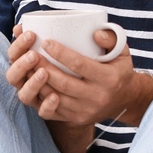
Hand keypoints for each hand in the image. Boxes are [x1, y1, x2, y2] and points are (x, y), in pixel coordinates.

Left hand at [6, 23, 137, 125]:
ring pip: (54, 97)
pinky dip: (39, 97)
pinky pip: (52, 111)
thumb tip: (95, 32)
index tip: (46, 42)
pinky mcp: (76, 119)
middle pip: (63, 82)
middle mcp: (97, 97)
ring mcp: (85, 111)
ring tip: (27, 66)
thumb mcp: (123, 52)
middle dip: (43, 67)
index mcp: (108, 79)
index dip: (61, 53)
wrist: (125, 101)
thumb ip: (112, 38)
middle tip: (31, 53)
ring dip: (37, 82)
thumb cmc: (119, 70)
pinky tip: (32, 83)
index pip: (80, 65)